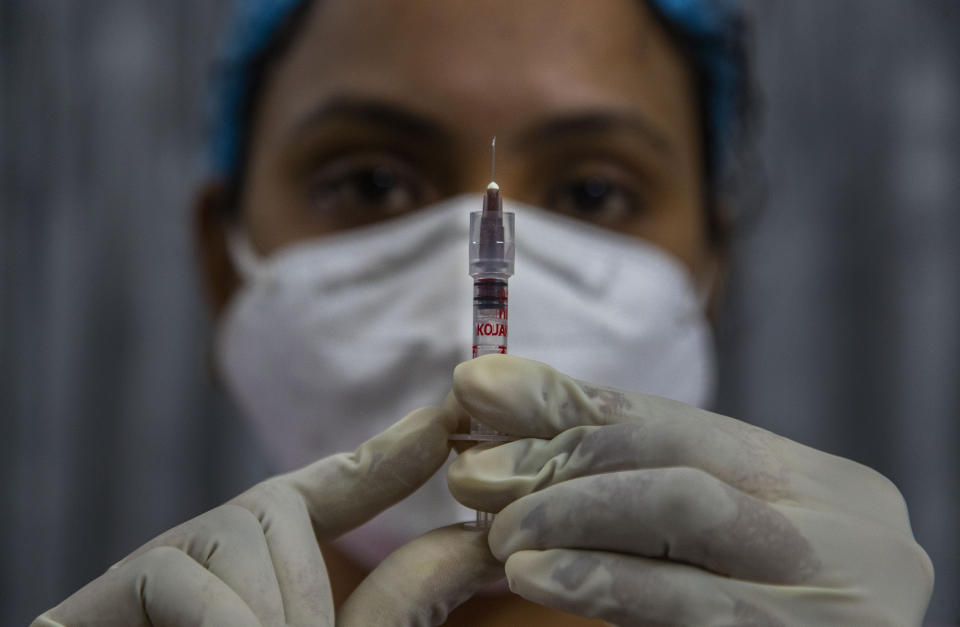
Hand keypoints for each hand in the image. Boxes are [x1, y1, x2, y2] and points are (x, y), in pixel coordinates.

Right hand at [33, 405, 501, 626]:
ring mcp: (155, 573)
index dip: (391, 452)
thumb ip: (403, 601)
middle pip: (277, 510)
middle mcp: (215, 555)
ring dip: (267, 615)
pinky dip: (220, 620)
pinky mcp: (94, 603)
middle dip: (306, 588)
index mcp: (275, 569)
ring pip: (236, 534)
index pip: (336, 488)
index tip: (450, 417)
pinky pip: (180, 575)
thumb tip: (481, 544)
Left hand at [448, 355, 933, 625]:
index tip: (477, 385)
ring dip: (570, 511)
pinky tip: (538, 577)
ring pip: (682, 510)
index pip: (675, 420)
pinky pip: (691, 604)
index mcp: (814, 482)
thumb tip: (507, 419)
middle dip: (560, 454)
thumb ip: (638, 483)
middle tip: (474, 471)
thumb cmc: (774, 613)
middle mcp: (837, 520)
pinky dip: (605, 581)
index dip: (566, 400)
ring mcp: (833, 585)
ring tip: (498, 531)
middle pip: (677, 455)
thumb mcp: (720, 540)